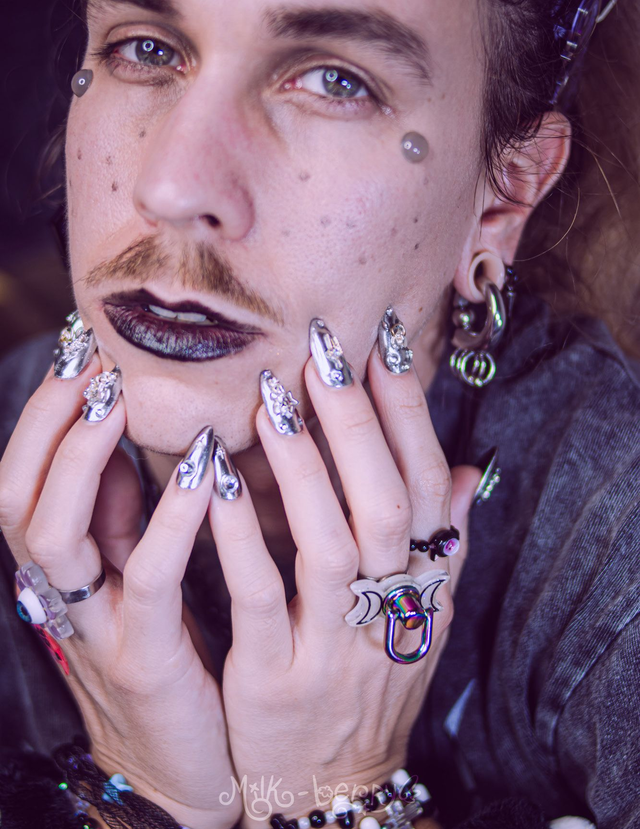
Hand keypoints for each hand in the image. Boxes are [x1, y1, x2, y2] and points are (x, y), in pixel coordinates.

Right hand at [0, 354, 239, 828]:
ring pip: (53, 534)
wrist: (185, 761)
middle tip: (92, 357)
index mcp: (61, 564)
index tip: (84, 345)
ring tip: (119, 397)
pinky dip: (168, 515)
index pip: (23, 474)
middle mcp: (59, 590)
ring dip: (85, 456)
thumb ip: (124, 507)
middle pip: (17, 495)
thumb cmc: (168, 645)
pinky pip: (146, 577)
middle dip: (50, 420)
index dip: (46, 410)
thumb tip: (132, 425)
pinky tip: (202, 469)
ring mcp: (94, 626)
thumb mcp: (135, 567)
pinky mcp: (144, 660)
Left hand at [209, 333, 480, 827]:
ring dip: (302, 465)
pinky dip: (239, 533)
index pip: (428, 488)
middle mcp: (387, 613)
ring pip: (329, 543)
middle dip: (358, 422)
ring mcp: (331, 647)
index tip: (385, 345)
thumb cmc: (372, 685)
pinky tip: (215, 478)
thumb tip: (466, 468)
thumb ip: (445, 545)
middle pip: (386, 505)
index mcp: (423, 590)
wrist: (332, 787)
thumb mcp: (422, 622)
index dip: (409, 415)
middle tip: (326, 350)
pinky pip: (257, 596)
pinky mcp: (272, 678)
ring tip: (273, 396)